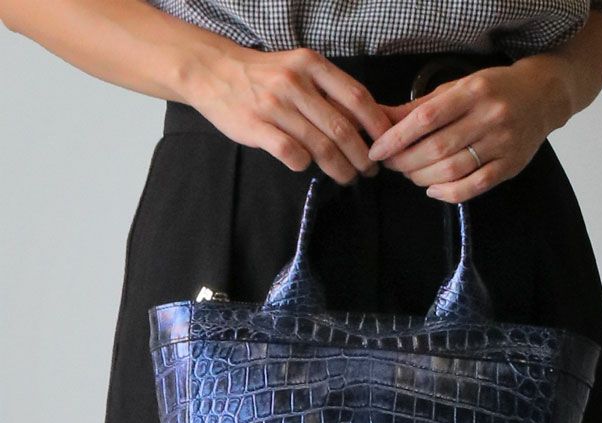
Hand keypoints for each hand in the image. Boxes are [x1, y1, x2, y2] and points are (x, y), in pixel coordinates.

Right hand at [186, 47, 391, 184]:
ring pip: (320, 146)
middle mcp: (296, 82)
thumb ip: (328, 90)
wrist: (214, 71)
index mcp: (312, 65)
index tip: (386, 145)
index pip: (357, 98)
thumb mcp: (299, 68)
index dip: (376, 126)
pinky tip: (308, 167)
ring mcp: (275, 105)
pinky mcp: (256, 126)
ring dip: (340, 168)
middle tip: (369, 170)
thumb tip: (367, 122)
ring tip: (348, 177)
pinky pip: (291, 153)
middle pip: (342, 128)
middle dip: (362, 156)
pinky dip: (304, 165)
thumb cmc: (265, 76)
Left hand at [367, 59, 573, 201]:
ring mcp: (502, 143)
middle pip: (437, 148)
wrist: (542, 96)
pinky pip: (474, 186)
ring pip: (453, 170)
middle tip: (392, 165)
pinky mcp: (510, 166)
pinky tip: (433, 190)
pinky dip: (448, 193)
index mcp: (472, 92)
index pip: (426, 119)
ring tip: (410, 175)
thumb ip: (418, 107)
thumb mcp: (455, 89)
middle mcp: (489, 117)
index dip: (397, 138)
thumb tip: (379, 119)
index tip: (378, 151)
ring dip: (422, 178)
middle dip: (406, 161)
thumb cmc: (491, 91)